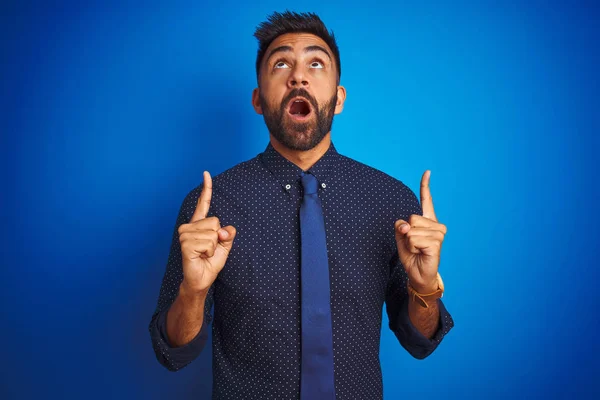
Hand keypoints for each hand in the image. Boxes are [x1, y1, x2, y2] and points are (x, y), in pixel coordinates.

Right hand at [178, 171, 236, 293]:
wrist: (200, 280)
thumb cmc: (210, 263)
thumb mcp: (224, 246)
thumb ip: (227, 234)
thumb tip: (224, 229)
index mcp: (198, 224)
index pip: (203, 203)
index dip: (206, 189)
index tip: (206, 173)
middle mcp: (189, 226)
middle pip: (215, 221)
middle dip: (218, 238)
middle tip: (209, 250)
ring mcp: (185, 234)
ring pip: (213, 232)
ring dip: (214, 247)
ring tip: (204, 254)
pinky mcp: (185, 243)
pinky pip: (209, 242)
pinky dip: (210, 252)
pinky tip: (201, 256)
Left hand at [394, 170, 446, 292]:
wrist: (418, 274)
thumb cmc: (412, 255)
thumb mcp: (401, 238)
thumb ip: (400, 227)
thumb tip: (405, 225)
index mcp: (427, 221)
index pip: (427, 200)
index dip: (425, 186)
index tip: (427, 172)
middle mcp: (436, 225)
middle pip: (411, 217)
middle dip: (406, 232)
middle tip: (413, 245)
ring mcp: (438, 234)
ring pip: (411, 230)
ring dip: (409, 242)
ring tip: (417, 250)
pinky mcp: (436, 243)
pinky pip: (414, 239)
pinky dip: (412, 247)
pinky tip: (420, 253)